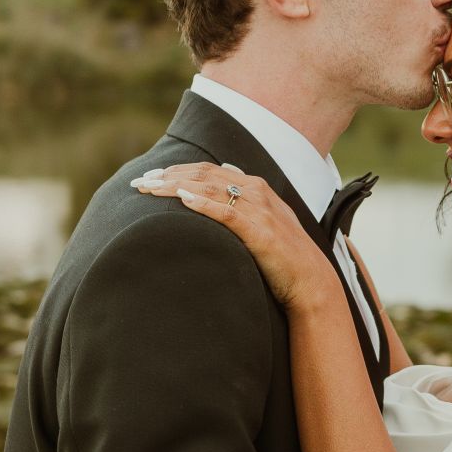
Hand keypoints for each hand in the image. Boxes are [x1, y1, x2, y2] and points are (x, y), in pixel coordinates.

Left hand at [130, 162, 338, 311]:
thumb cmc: (284, 257)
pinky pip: (228, 213)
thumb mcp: (262, 224)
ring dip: (176, 187)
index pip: (209, 170)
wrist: (312, 281)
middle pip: (204, 175)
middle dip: (168, 176)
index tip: (151, 177)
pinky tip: (183, 201)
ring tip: (149, 189)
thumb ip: (240, 207)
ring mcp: (260, 210)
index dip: (177, 170)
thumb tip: (209, 193)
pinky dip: (204, 204)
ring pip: (211, 189)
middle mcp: (257, 192)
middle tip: (139, 182)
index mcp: (256, 187)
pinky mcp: (261, 232)